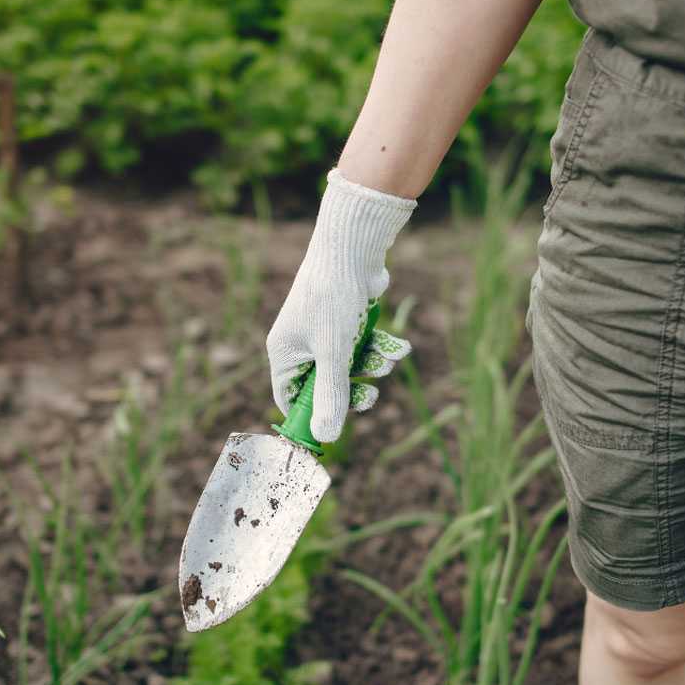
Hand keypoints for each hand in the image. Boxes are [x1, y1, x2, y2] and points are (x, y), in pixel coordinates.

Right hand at [266, 167, 416, 441]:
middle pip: (325, 384)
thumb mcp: (334, 353)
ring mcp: (323, 329)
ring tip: (389, 361)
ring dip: (372, 366)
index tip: (334, 429)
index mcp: (286, 352)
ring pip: (349, 365)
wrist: (353, 246)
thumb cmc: (335, 298)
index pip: (289, 397)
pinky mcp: (346, 318)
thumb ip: (331, 396)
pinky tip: (399, 348)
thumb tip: (326, 437)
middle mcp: (301, 342)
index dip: (309, 416)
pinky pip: (361, 345)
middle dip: (353, 390)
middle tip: (373, 396)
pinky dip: (379, 347)